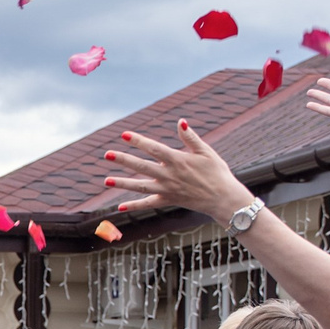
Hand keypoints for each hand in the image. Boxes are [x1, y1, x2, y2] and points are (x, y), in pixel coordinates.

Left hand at [102, 123, 255, 222]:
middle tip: (107, 154)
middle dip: (124, 160)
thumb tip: (180, 121)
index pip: (153, 148)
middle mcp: (169, 175)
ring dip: (123, 183)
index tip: (124, 134)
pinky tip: (119, 207)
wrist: (223, 198)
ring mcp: (167, 189)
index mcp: (178, 160)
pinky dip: (134, 206)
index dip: (138, 141)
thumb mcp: (206, 152)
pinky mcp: (168, 200)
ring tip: (106, 180)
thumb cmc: (217, 172)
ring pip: (141, 186)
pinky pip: (149, 204)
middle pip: (142, 166)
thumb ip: (190, 138)